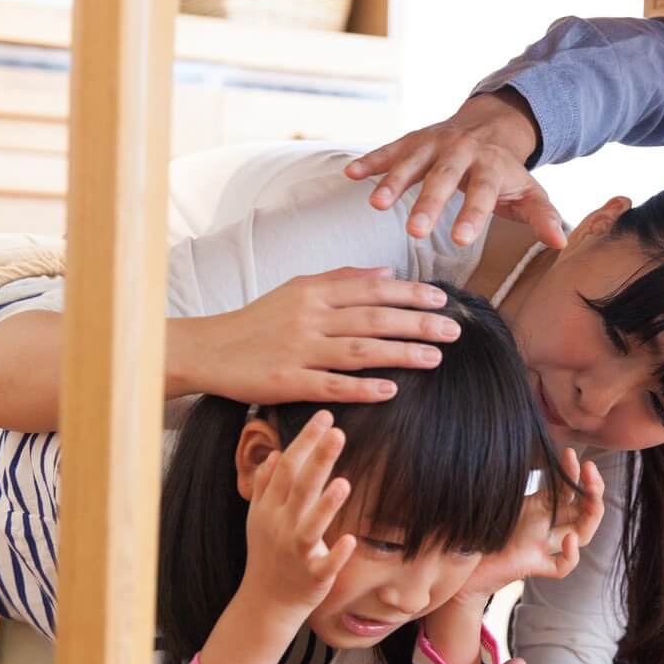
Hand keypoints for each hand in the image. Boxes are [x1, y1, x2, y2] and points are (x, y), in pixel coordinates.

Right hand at [177, 267, 461, 405]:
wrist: (209, 349)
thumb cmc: (257, 320)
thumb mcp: (297, 289)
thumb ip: (341, 278)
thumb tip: (387, 272)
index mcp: (313, 292)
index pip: (371, 289)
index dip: (410, 293)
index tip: (442, 299)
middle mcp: (309, 317)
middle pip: (373, 317)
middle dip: (417, 322)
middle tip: (454, 329)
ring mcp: (299, 349)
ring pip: (359, 349)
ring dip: (400, 353)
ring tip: (435, 357)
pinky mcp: (287, 381)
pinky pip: (331, 384)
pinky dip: (362, 387)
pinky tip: (391, 390)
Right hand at [238, 411, 357, 620]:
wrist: (266, 602)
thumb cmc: (268, 554)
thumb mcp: (259, 519)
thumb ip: (266, 487)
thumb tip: (274, 455)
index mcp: (269, 509)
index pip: (286, 468)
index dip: (304, 442)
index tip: (324, 417)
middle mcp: (280, 527)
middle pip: (299, 488)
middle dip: (318, 459)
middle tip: (337, 431)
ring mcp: (295, 553)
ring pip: (310, 526)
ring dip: (326, 505)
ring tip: (344, 482)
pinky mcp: (312, 576)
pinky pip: (324, 565)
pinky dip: (336, 553)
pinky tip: (350, 539)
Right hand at [343, 91, 566, 248]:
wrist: (488, 126)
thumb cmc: (506, 172)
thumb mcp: (528, 192)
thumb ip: (542, 216)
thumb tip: (560, 241)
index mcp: (491, 166)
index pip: (483, 192)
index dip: (473, 214)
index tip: (461, 239)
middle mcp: (461, 151)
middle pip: (444, 177)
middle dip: (429, 202)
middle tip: (415, 231)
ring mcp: (434, 143)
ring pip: (412, 161)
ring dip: (393, 181)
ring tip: (376, 204)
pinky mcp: (412, 141)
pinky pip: (390, 150)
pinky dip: (371, 160)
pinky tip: (352, 174)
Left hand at [458, 449, 605, 601]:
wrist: (457, 560)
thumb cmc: (475, 524)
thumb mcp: (497, 494)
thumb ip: (510, 475)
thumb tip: (516, 442)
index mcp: (540, 508)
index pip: (568, 490)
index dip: (574, 472)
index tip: (571, 453)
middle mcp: (546, 526)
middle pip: (584, 511)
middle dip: (593, 489)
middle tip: (591, 468)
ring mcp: (542, 547)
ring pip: (581, 535)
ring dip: (592, 515)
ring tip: (592, 495)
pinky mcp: (533, 566)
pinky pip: (562, 566)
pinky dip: (570, 554)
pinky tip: (567, 539)